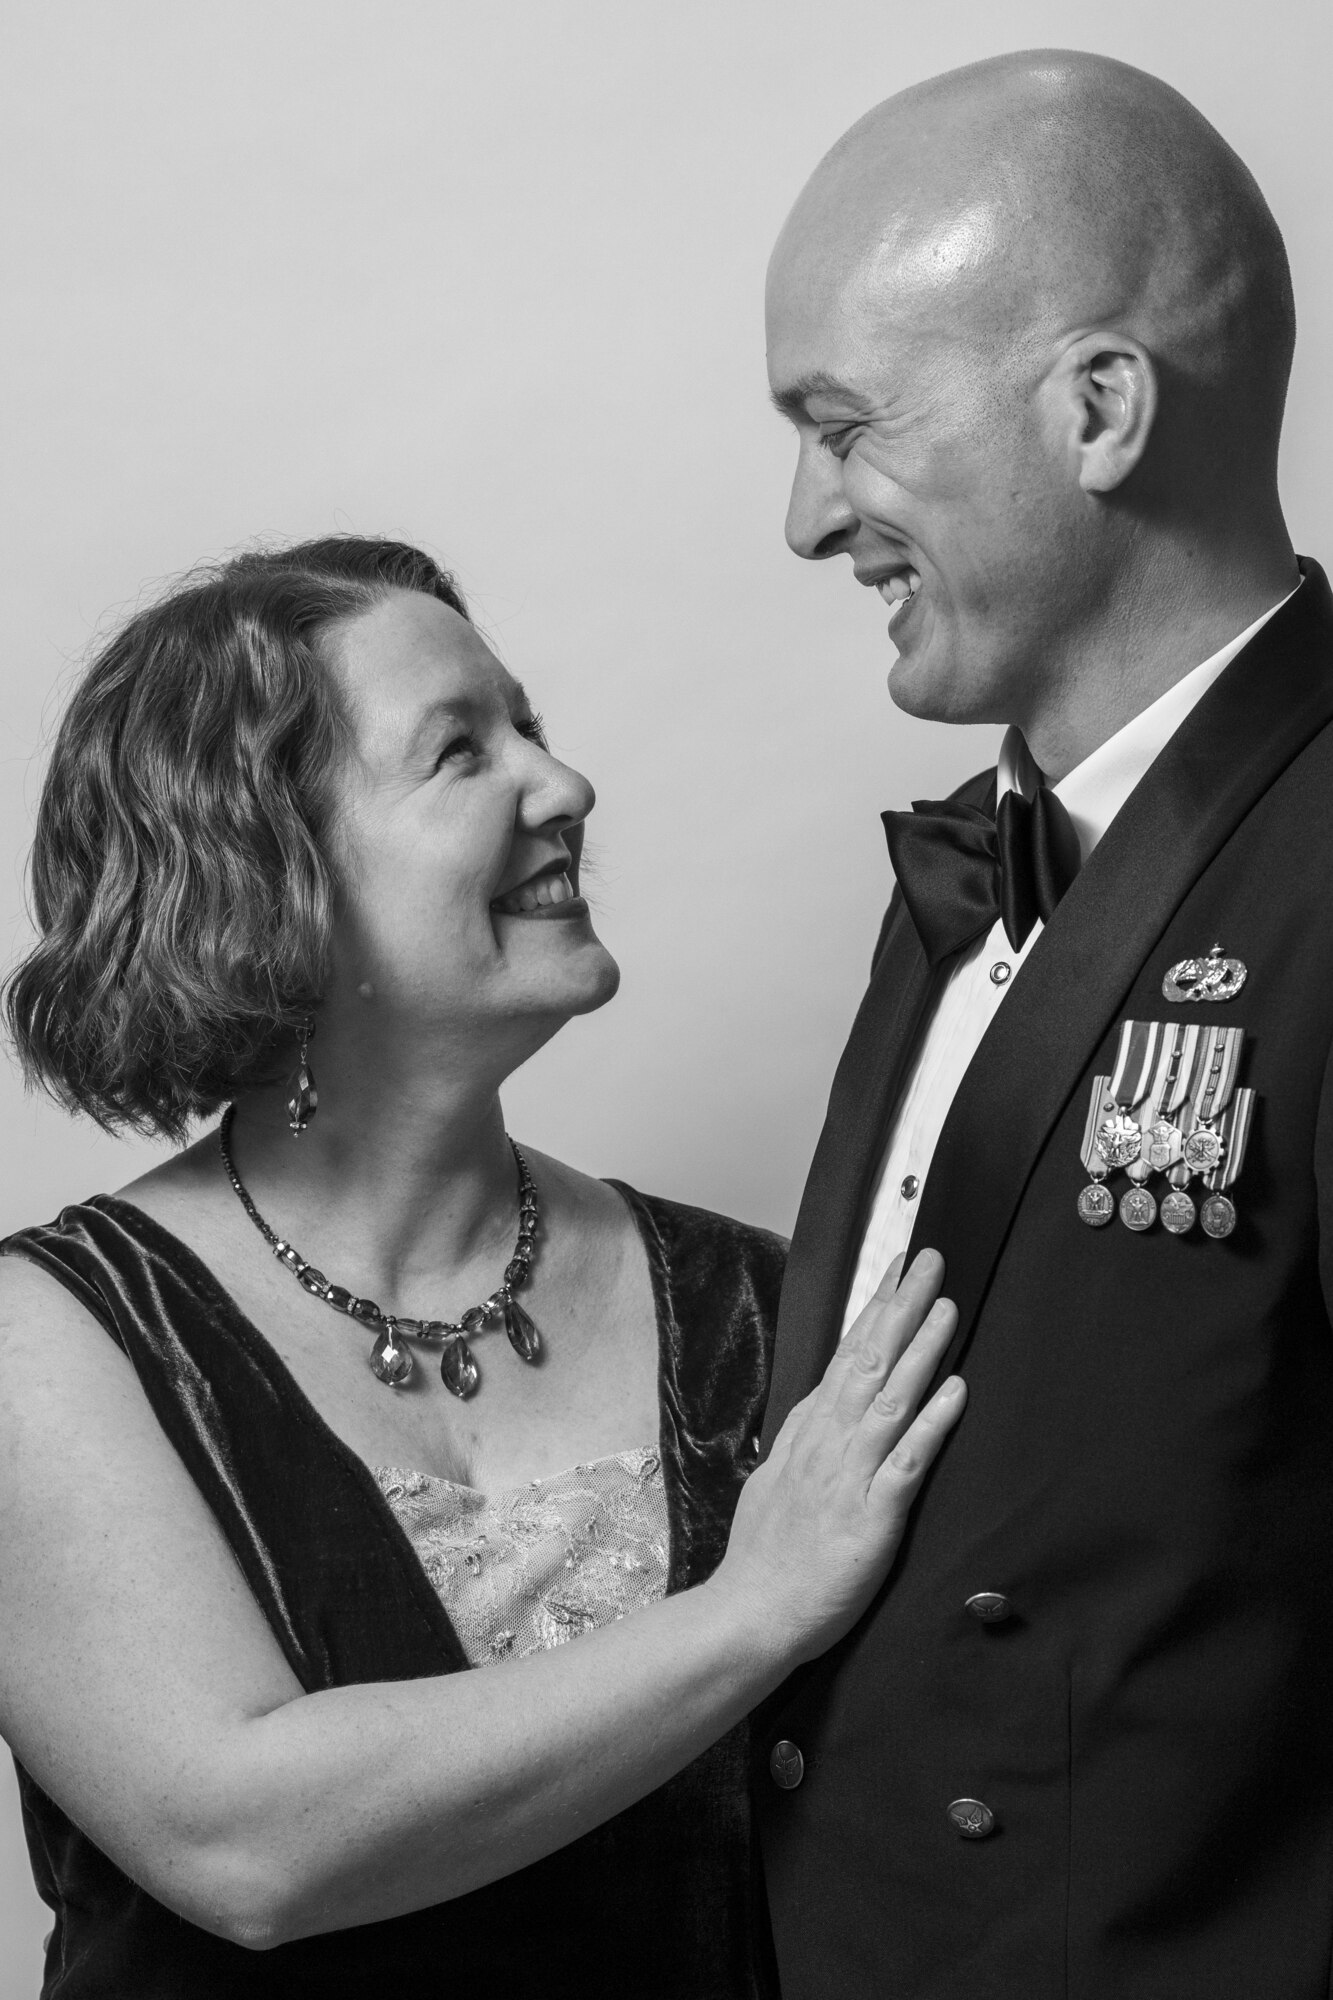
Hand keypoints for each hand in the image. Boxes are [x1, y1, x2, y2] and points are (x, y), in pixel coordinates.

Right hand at [712, 1250, 963, 1667]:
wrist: (753, 1612)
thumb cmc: (765, 1552)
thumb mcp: (774, 1479)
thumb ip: (800, 1441)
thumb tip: (817, 1405)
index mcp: (809, 1431)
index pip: (846, 1355)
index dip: (874, 1309)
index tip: (897, 1269)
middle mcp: (829, 1442)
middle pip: (870, 1361)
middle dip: (902, 1307)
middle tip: (930, 1260)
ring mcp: (850, 1475)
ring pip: (891, 1399)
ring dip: (921, 1350)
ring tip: (948, 1307)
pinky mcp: (874, 1515)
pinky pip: (908, 1461)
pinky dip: (932, 1424)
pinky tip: (955, 1392)